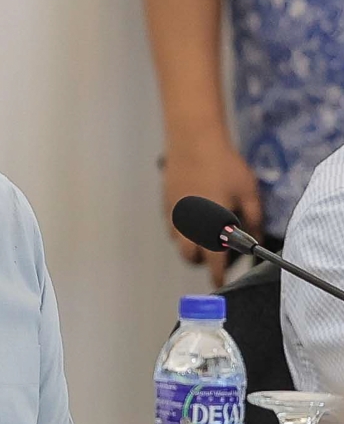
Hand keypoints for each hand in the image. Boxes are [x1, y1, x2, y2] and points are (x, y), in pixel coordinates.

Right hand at [162, 141, 263, 286]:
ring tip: (205, 232)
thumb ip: (254, 220)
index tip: (222, 281)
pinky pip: (172, 225)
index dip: (219, 276)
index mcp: (210, 229)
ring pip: (178, 242)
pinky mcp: (166, 203)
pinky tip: (194, 215)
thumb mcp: (248, 192)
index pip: (214, 264)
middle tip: (217, 252)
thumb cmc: (223, 166)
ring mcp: (174, 215)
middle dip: (202, 261)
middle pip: (190, 257)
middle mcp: (188, 227)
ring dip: (190, 244)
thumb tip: (256, 237)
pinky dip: (182, 228)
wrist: (193, 142)